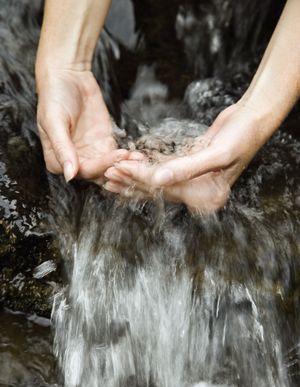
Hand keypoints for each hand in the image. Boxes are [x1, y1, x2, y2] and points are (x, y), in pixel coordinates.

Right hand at [36, 69, 128, 182]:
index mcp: (58, 162)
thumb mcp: (54, 121)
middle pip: (99, 174)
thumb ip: (62, 148)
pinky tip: (138, 156)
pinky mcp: (104, 144)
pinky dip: (128, 158)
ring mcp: (91, 154)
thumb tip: (69, 175)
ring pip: (110, 169)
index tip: (117, 156)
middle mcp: (75, 162)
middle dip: (117, 170)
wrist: (68, 76)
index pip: (84, 171)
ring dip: (124, 167)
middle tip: (133, 163)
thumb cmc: (54, 96)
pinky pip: (117, 157)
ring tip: (138, 160)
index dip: (101, 166)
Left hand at [103, 102, 264, 212]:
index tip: (119, 168)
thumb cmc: (243, 136)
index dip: (141, 179)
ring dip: (136, 177)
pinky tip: (133, 164)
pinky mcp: (190, 168)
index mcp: (208, 198)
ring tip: (112, 174)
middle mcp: (200, 194)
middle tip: (106, 175)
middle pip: (159, 190)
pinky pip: (165, 171)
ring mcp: (195, 182)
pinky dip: (149, 168)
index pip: (166, 190)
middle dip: (132, 182)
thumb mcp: (217, 154)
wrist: (254, 118)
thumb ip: (187, 169)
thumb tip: (158, 181)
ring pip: (159, 182)